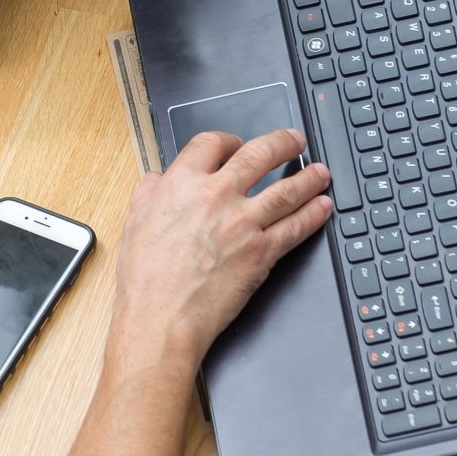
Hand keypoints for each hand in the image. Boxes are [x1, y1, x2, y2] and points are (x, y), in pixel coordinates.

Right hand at [112, 127, 331, 365]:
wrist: (161, 316)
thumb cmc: (145, 278)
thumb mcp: (134, 221)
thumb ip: (149, 193)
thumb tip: (157, 179)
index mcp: (182, 183)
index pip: (213, 143)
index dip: (230, 139)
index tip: (239, 143)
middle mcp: (216, 195)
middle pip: (259, 154)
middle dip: (283, 143)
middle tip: (295, 140)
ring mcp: (242, 223)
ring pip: (286, 189)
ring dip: (309, 177)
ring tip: (320, 172)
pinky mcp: (261, 252)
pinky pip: (295, 227)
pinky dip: (313, 215)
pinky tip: (322, 207)